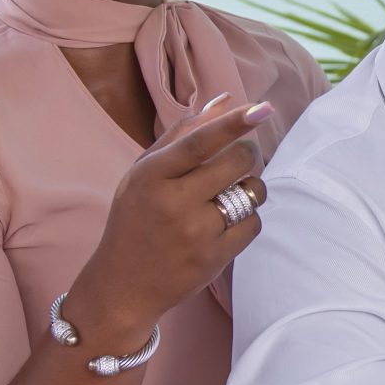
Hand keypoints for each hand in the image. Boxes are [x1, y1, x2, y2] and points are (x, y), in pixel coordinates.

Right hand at [65, 96, 273, 349]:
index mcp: (152, 176)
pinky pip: (254, 224)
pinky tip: (225, 223)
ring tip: (228, 194)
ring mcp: (196, 233)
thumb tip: (224, 99)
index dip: (233, 123)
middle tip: (240, 156)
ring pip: (252, 192)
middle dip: (248, 152)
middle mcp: (173, 203)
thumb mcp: (143, 174)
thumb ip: (182, 134)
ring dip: (250, 187)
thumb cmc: (135, 218)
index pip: (200, 142)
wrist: (124, 285)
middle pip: (237, 161)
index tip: (261, 108)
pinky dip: (247, 219)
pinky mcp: (215, 258)